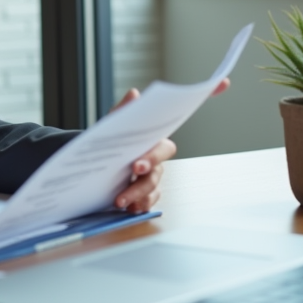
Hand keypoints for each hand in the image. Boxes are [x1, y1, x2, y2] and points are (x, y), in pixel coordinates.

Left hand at [110, 78, 229, 212]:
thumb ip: (122, 113)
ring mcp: (152, 177)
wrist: (92, 171)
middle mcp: (156, 157)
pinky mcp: (145, 196)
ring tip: (120, 199)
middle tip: (136, 167)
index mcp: (151, 136)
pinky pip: (149, 201)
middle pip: (161, 160)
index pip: (173, 122)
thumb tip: (135, 94)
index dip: (201, 104)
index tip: (210, 95)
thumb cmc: (107, 146)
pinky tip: (130, 208)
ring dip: (138, 192)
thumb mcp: (110, 129)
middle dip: (151, 161)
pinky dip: (141, 205)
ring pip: (153, 184)